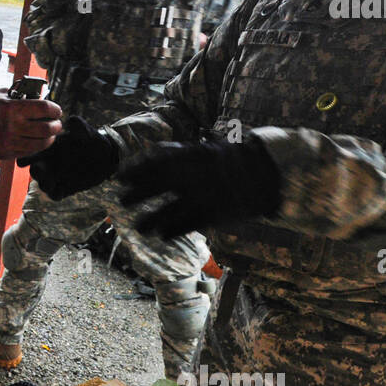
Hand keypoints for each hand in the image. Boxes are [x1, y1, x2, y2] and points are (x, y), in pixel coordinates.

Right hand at [0, 90, 61, 159]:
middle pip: (47, 128)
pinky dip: (37, 146)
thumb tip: (36, 94)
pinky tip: (37, 141)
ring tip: (50, 134)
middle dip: (56, 125)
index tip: (56, 110)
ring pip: (41, 144)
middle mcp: (13, 127)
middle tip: (57, 123)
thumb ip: (17, 94)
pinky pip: (30, 152)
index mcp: (12, 109)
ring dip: (50, 138)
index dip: (55, 109)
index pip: (44, 109)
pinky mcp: (7, 154)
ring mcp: (10, 143)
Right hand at [18, 115, 117, 199]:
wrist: (107, 156)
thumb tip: (70, 121)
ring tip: (50, 182)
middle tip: (38, 169)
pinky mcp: (66, 189)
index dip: (26, 156)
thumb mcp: (86, 130)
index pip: (32, 153)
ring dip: (44, 184)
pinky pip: (55, 196)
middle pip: (34, 171)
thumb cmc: (93, 140)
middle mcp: (51, 165)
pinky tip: (63, 189)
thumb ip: (77, 125)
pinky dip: (55, 194)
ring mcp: (58, 178)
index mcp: (50, 150)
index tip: (25, 158)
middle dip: (35, 172)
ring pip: (43, 185)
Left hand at [117, 137, 282, 237]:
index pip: (155, 162)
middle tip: (120, 199)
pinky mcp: (214, 215)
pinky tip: (162, 235)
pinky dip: (172, 231)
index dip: (135, 170)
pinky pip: (187, 225)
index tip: (120, 176)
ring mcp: (204, 197)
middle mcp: (195, 176)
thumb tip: (148, 155)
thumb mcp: (204, 150)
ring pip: (169, 211)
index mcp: (192, 157)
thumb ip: (178, 153)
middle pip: (157, 186)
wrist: (265, 174)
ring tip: (138, 227)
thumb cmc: (230, 161)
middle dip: (137, 193)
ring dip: (150, 220)